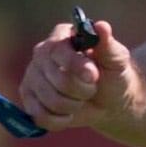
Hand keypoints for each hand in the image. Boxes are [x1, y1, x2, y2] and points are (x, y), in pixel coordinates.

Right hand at [19, 18, 134, 130]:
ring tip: (82, 99)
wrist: (109, 100)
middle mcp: (41, 53)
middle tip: (92, 88)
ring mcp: (32, 75)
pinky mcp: (28, 98)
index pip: (59, 52)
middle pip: (58, 80)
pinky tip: (70, 112)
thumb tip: (102, 26)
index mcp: (62, 36)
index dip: (77, 67)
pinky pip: (40, 116)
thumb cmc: (113, 74)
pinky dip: (60, 120)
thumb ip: (108, 45)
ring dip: (73, 106)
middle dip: (83, 91)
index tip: (94, 76)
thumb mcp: (117, 59)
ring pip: (50, 101)